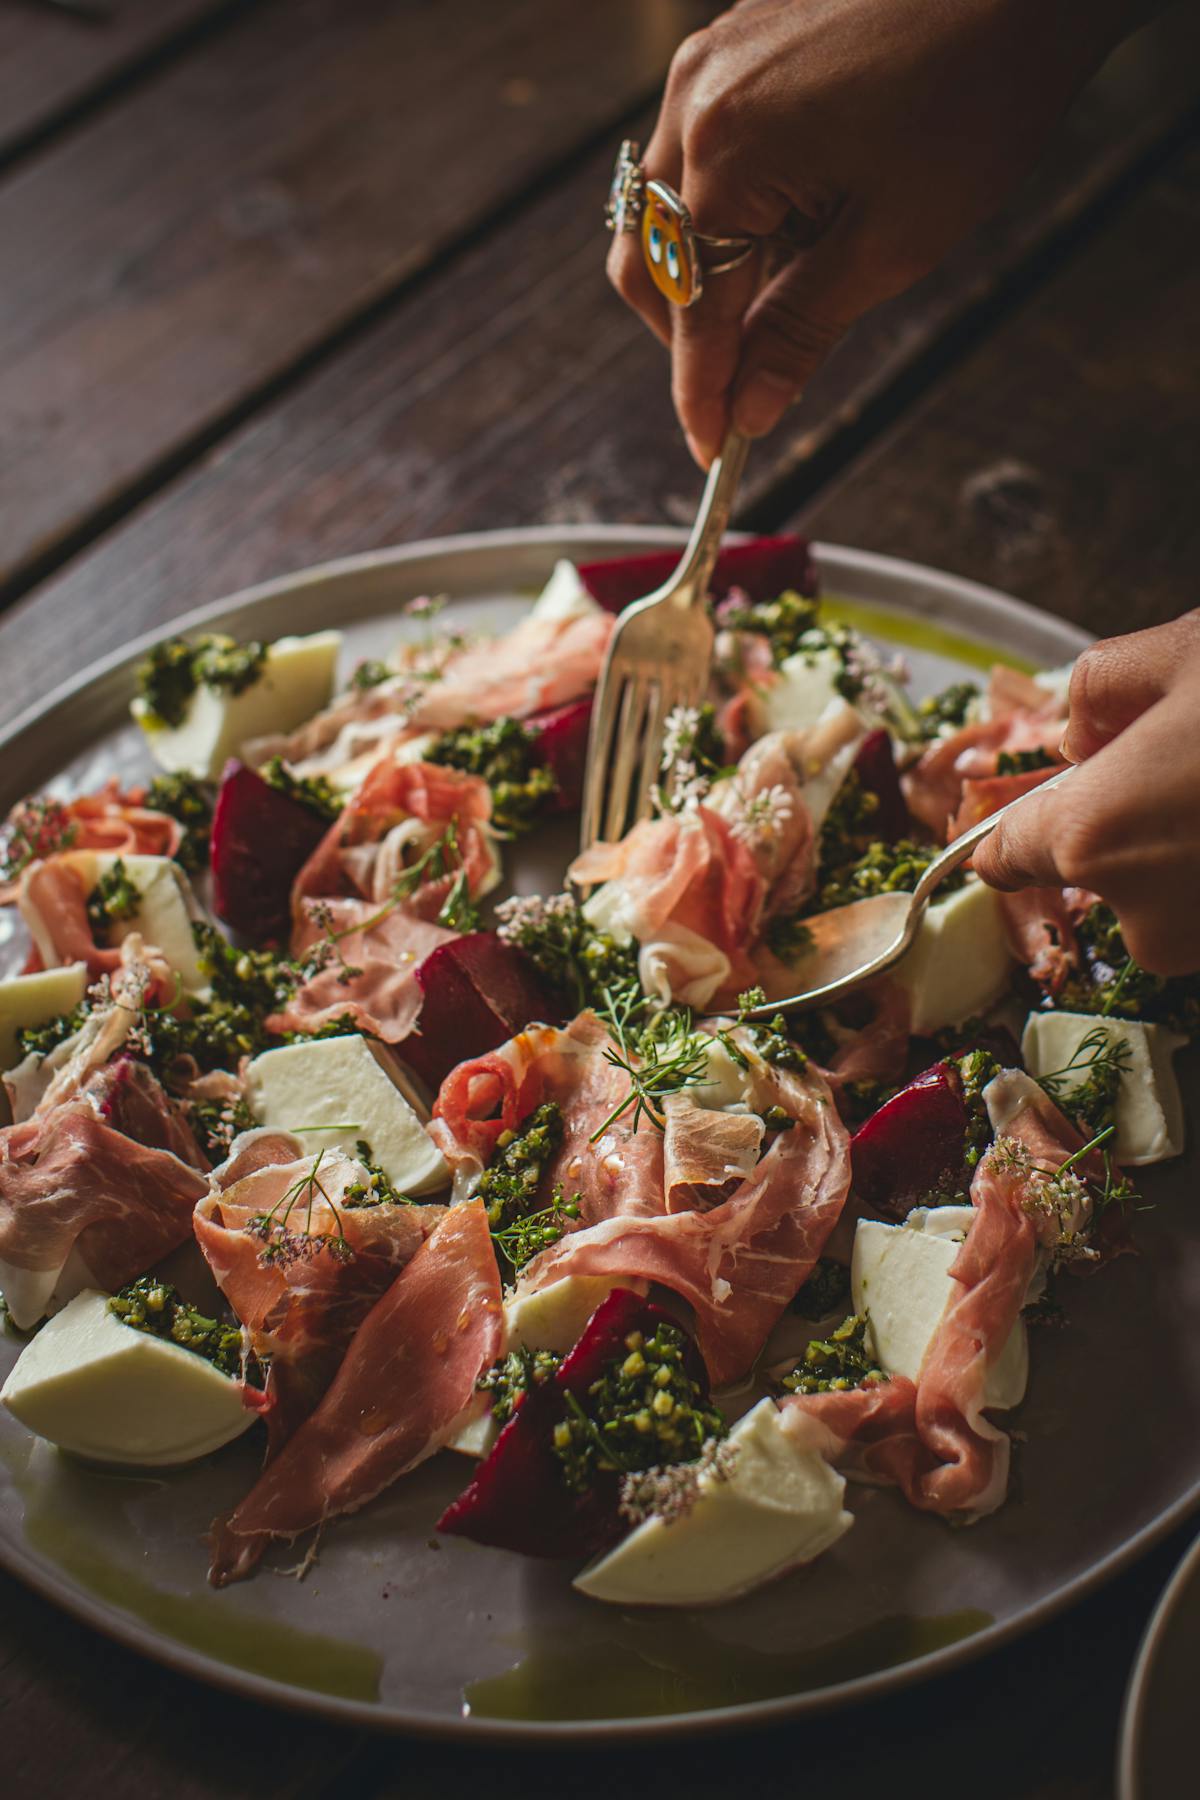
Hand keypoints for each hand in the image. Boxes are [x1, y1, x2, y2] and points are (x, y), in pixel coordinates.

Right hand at [609, 0, 1151, 465]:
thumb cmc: (977, 94)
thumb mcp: (893, 242)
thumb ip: (801, 330)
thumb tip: (750, 409)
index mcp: (726, 152)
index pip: (692, 311)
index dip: (701, 393)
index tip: (717, 450)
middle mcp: (694, 102)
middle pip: (648, 260)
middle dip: (691, 335)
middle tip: (747, 384)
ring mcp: (709, 66)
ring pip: (666, 209)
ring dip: (713, 273)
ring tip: (795, 287)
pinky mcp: (732, 47)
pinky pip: (699, 155)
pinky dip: (731, 213)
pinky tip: (798, 224)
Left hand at [973, 612, 1199, 975]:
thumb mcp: (1181, 653)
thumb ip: (1100, 686)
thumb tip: (1079, 731)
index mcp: (1090, 837)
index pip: (1005, 856)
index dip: (1011, 828)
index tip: (1031, 805)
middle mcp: (1142, 916)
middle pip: (1099, 869)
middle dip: (1130, 821)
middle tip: (1182, 759)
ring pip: (1167, 892)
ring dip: (1182, 846)